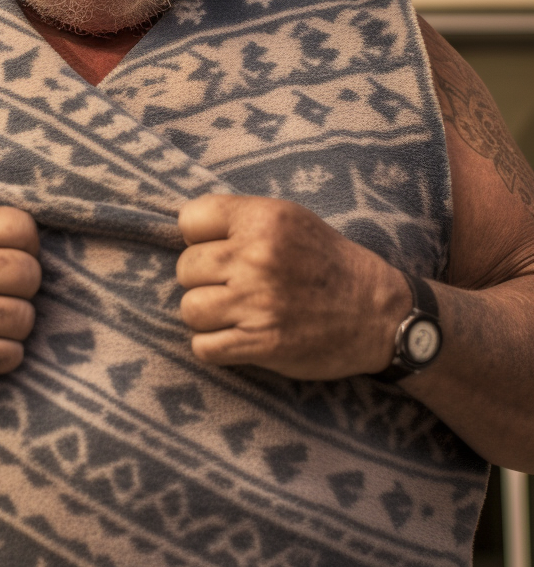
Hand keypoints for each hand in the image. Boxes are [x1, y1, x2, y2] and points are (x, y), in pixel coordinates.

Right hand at [0, 206, 40, 395]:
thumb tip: (31, 247)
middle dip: (23, 288)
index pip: (20, 226)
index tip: (15, 258)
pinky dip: (3, 356)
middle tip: (2, 296)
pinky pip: (9, 355)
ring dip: (13, 326)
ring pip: (23, 317)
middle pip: (28, 273)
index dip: (28, 245)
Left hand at [176, 195, 410, 379]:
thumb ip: (242, 220)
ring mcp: (258, 302)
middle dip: (204, 279)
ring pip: (190, 309)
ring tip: (235, 313)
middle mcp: (258, 257)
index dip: (200, 237)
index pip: (190, 219)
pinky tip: (237, 338)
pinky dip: (214, 347)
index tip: (220, 249)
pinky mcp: (262, 343)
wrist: (380, 315)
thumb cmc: (330, 264)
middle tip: (233, 286)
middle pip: (185, 268)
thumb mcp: (292, 221)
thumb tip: (185, 233)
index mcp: (265, 219)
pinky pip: (203, 347)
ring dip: (208, 316)